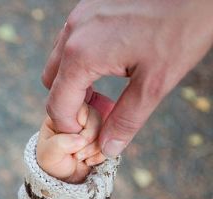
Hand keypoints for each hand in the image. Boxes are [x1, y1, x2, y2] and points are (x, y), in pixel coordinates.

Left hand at [37, 104, 104, 183]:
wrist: (66, 177)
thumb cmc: (54, 162)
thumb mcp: (49, 155)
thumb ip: (60, 144)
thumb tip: (80, 139)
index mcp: (62, 113)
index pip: (82, 112)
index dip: (82, 133)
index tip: (70, 149)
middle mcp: (79, 114)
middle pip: (99, 119)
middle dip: (90, 142)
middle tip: (76, 156)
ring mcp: (94, 122)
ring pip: (109, 128)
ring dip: (97, 149)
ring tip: (81, 158)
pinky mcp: (106, 131)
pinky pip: (115, 138)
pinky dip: (104, 153)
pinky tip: (90, 160)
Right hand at [42, 0, 212, 156]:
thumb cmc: (182, 25)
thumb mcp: (156, 82)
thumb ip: (126, 119)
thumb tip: (108, 148)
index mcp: (82, 55)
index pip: (57, 105)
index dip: (71, 128)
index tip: (92, 135)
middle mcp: (73, 33)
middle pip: (52, 83)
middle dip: (70, 103)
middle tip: (101, 110)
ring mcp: (80, 16)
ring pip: (60, 60)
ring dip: (75, 80)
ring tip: (106, 88)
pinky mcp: (91, 6)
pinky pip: (73, 40)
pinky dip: (82, 58)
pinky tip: (112, 61)